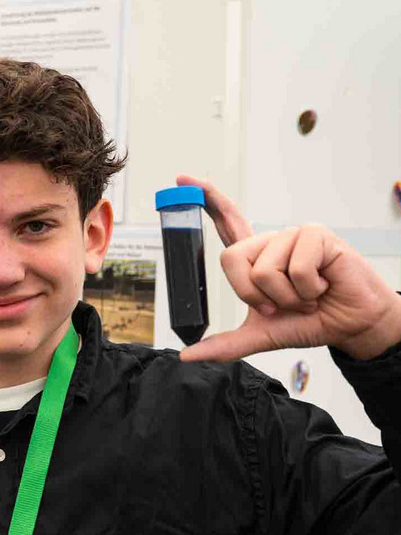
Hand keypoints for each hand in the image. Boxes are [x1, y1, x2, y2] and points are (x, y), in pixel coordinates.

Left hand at [178, 174, 400, 361]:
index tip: (184, 178)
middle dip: (252, 294)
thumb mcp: (260, 335)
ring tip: (307, 296)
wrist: (350, 324)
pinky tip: (323, 286)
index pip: (226, 223)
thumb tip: (187, 355)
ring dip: (287, 297)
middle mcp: (270, 242)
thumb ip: (223, 345)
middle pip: (231, 258)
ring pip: (264, 269)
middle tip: (278, 305)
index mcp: (255, 257)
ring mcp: (292, 235)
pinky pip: (294, 268)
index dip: (206, 200)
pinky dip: (307, 290)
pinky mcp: (316, 235)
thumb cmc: (309, 320)